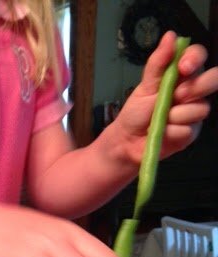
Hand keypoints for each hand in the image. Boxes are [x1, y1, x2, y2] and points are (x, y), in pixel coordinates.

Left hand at [114, 31, 217, 163]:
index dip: (195, 58)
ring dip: (175, 115)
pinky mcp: (192, 132)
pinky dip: (171, 132)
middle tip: (176, 96)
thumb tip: (171, 36)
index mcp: (182, 74)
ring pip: (200, 108)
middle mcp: (193, 91)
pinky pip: (188, 129)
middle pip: (213, 79)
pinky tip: (162, 133)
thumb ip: (158, 62)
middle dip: (195, 87)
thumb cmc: (137, 111)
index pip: (198, 56)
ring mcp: (194, 112)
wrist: (128, 140)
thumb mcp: (145, 85)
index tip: (184, 67)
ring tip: (161, 119)